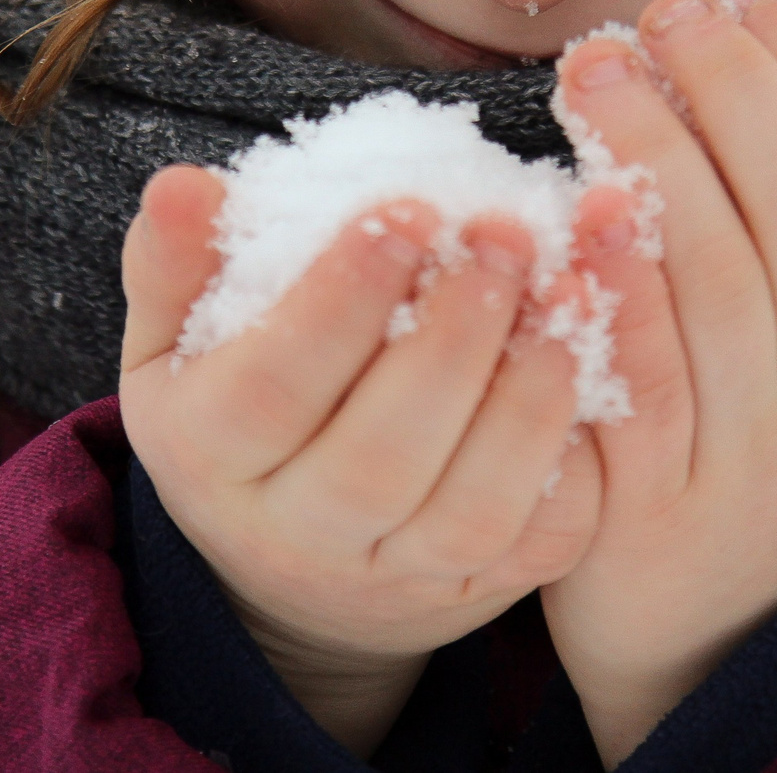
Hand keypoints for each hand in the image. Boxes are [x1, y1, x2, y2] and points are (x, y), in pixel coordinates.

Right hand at [119, 167, 602, 756]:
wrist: (289, 558)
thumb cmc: (238, 401)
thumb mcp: (178, 339)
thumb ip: (177, 265)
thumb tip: (184, 186)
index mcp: (209, 455)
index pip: (270, 389)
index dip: (342, 301)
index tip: (411, 206)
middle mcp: (296, 533)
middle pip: (379, 458)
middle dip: (452, 339)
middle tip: (507, 234)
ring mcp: (394, 575)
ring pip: (471, 508)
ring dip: (531, 397)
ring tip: (572, 289)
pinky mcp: (479, 591)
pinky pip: (541, 539)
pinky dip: (580, 457)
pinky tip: (599, 362)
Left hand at [542, 0, 776, 766]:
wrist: (710, 633)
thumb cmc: (763, 440)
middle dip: (734, 85)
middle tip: (661, 8)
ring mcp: (764, 458)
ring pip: (720, 277)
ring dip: (657, 149)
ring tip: (595, 62)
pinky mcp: (663, 505)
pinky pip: (641, 375)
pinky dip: (612, 281)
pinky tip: (572, 198)